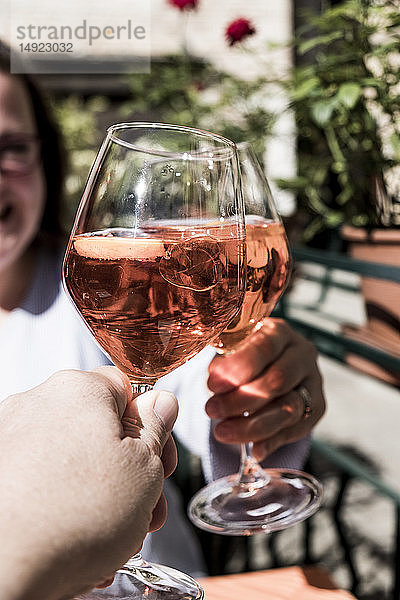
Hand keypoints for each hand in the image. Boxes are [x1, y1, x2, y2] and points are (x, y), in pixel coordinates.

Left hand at [0, 367, 177, 599]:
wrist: (8, 570)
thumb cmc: (75, 518)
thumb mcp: (144, 468)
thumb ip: (156, 428)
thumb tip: (161, 403)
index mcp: (77, 390)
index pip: (127, 390)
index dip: (152, 425)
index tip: (160, 457)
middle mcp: (37, 404)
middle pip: (100, 429)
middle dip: (129, 469)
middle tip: (145, 506)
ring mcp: (10, 438)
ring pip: (73, 458)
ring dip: (100, 491)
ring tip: (114, 534)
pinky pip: (43, 478)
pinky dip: (64, 502)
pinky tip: (79, 536)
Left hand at [206, 318, 325, 461]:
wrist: (269, 365)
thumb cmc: (246, 354)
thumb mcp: (233, 346)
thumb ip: (225, 359)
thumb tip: (216, 376)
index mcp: (279, 332)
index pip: (263, 347)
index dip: (237, 368)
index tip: (213, 384)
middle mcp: (302, 354)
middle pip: (277, 381)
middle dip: (240, 400)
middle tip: (211, 410)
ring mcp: (313, 381)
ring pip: (288, 409)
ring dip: (252, 426)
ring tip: (222, 432)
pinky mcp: (317, 408)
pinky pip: (296, 429)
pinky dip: (273, 442)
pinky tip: (254, 450)